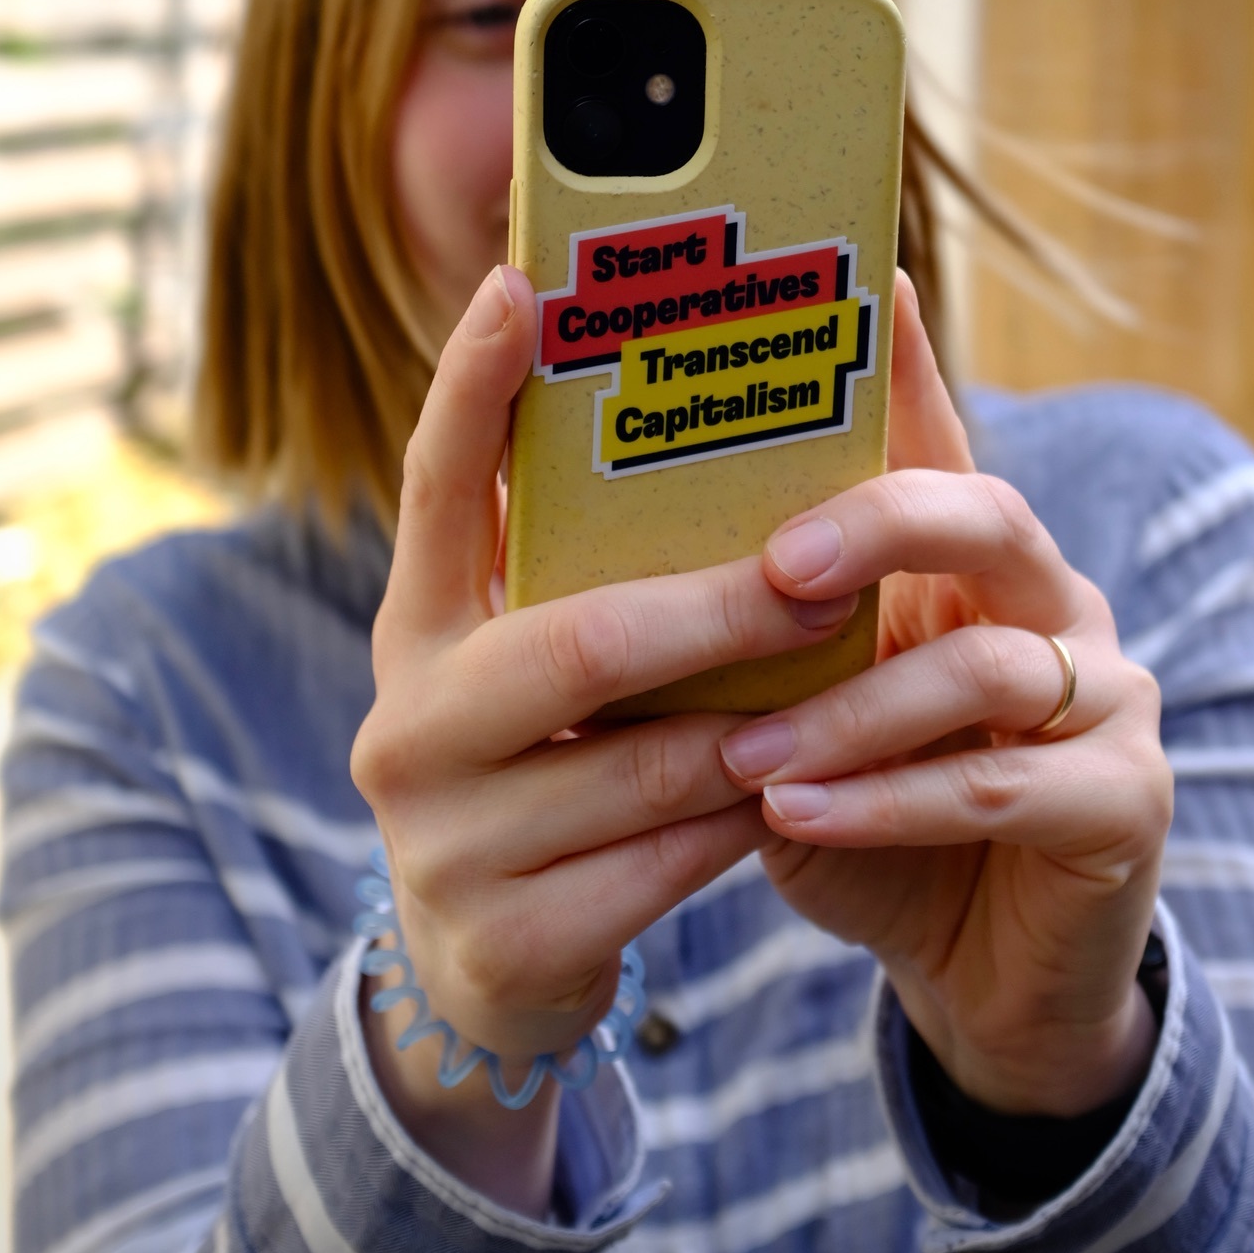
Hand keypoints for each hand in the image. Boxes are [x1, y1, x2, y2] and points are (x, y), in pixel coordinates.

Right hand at [349, 263, 859, 1207]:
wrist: (483, 970)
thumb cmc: (544, 765)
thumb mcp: (531, 662)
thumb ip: (584, 565)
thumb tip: (692, 398)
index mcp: (413, 628)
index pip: (433, 484)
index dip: (472, 385)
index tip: (521, 282)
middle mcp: (406, 723)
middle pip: (584, 642)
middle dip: (723, 611)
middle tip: (825, 576)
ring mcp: (444, 841)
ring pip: (651, 763)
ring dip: (763, 723)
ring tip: (847, 673)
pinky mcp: (506, 940)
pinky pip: (671, 863)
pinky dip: (752, 819)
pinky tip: (803, 786)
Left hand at [718, 273, 1172, 1117]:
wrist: (978, 974)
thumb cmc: (867, 813)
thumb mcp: (792, 711)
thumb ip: (744, 632)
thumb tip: (593, 560)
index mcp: (966, 561)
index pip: (932, 436)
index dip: (901, 360)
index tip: (861, 279)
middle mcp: (1048, 600)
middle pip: (984, 511)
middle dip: (876, 524)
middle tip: (775, 565)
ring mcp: (1108, 695)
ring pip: (987, 666)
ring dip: (853, 711)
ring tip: (743, 751)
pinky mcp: (1130, 802)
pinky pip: (1009, 787)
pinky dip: (892, 800)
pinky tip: (794, 814)